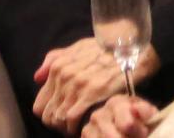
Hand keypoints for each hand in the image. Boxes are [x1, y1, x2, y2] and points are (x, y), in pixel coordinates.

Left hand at [33, 37, 156, 134]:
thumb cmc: (109, 47)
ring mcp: (77, 84)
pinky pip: (72, 118)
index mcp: (58, 66)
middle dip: (58, 124)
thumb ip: (56, 59)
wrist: (135, 48)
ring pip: (59, 118)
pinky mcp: (91, 92)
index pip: (39, 105)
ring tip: (78, 128)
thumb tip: (37, 77)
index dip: (50, 115)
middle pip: (47, 115)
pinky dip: (76, 127)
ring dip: (67, 127)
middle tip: (71, 127)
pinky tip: (86, 126)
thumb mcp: (80, 47)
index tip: (62, 118)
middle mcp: (64, 75)